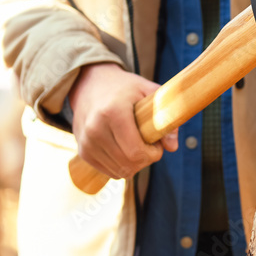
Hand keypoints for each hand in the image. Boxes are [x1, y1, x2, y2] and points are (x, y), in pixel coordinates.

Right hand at [69, 62, 178, 178]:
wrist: (90, 84)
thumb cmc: (125, 88)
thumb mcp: (149, 92)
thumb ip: (166, 116)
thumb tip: (172, 147)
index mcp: (113, 112)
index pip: (136, 152)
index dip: (153, 154)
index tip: (156, 143)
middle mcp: (95, 129)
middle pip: (129, 165)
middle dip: (146, 160)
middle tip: (149, 144)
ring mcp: (86, 142)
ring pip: (120, 172)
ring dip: (134, 164)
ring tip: (135, 144)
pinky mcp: (83, 151)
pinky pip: (109, 171)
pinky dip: (121, 165)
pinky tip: (123, 149)